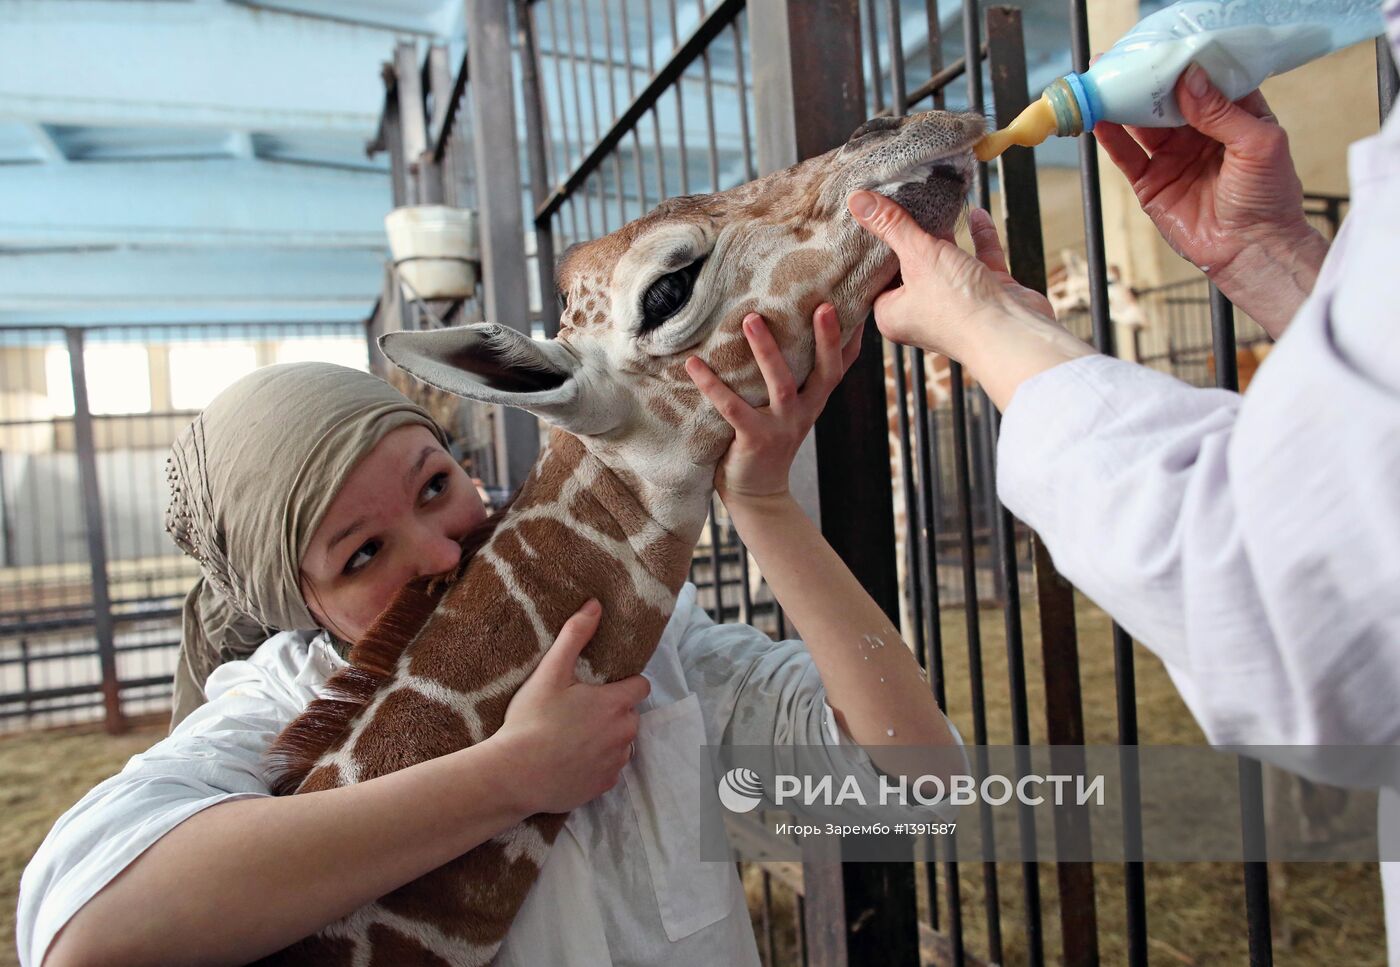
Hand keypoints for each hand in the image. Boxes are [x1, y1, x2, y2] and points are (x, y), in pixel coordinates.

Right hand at [498, 600, 649, 813]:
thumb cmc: (532, 720)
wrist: (514, 775)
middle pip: (630, 715)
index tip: (600, 687)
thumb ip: (575, 635)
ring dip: (606, 738)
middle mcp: (624, 733)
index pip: (641, 686)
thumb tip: (595, 604)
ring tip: (572, 736)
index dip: (623, 683)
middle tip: (578, 711)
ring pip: (621, 743)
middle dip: (613, 712)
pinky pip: (609, 769)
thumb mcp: (550, 672)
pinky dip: (597, 764)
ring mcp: (616, 762)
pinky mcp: (604, 786)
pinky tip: (571, 760)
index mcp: (617, 703)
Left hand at [684, 306, 862, 501]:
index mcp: (814, 401)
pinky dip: (711, 384)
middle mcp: (804, 411)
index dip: (851, 339)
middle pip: (826, 372)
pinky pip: (732, 407)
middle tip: (823, 306)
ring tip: (752, 320)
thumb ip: (792, 381)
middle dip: (827, 339)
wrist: (757, 494)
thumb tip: (775, 332)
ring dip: (767, 351)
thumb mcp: (789, 411)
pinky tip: (693, 364)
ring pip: (781, 384)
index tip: (860, 305)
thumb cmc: (767, 442)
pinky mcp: (754, 439)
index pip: (840, 367)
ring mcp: (781, 427)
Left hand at [847, 193, 1055, 358]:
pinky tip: (976, 213)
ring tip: (936, 203)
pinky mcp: (987, 295)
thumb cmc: (958, 307)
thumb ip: (891, 226)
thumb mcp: (918, 256)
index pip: (877, 276)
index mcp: (893, 314)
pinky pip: (979, 260)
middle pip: (912, 267)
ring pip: (947, 262)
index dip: (876, 248)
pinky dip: (978, 238)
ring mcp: (957, 304)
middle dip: (912, 236)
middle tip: (902, 202)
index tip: (874, 218)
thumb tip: (857, 200)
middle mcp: (923, 312)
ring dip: (946, 235)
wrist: (1012, 332)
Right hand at [1094, 64, 1327, 335]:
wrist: (1251, 250)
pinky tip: (1099, 119)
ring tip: (1103, 83)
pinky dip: (1111, 138)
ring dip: (1123, 104)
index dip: (1185, 65)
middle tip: (1123, 62)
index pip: (1205, 81)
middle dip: (1146, 81)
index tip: (1165, 50)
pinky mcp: (1151, 184)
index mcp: (1234, 116)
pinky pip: (1127, 156)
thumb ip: (1223, 111)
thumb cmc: (1269, 198)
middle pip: (1166, 100)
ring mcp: (1173, 158)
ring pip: (1142, 124)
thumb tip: (1190, 78)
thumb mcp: (1258, 144)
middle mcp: (1200, 134)